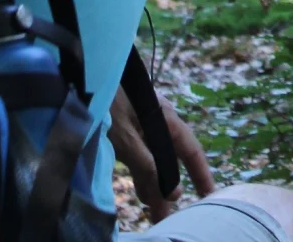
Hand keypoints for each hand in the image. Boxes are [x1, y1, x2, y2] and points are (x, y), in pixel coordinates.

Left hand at [108, 85, 213, 222]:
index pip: (191, 151)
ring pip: (154, 161)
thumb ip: (148, 165)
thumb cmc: (106, 102)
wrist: (81, 76)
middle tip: (172, 216)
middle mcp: (158, 122)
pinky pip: (140, 157)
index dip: (202, 174)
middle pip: (171, 160)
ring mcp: (142, 125)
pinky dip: (142, 176)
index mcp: (166, 119)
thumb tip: (173, 195)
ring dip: (155, 186)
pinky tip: (142, 192)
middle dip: (172, 189)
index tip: (211, 196)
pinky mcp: (126, 129)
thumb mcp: (126, 137)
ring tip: (156, 213)